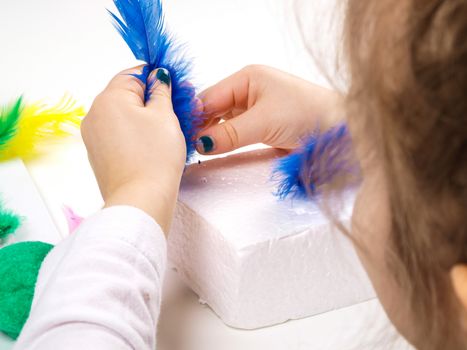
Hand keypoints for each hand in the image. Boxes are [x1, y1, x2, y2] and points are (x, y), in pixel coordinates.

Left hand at [81, 66, 185, 233]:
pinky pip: (118, 134)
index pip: (134, 74)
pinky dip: (134, 135)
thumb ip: (161, 90)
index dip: (157, 78)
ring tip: (166, 132)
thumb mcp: (165, 115)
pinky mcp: (98, 155)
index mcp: (109, 98)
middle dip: (151, 99)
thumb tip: (159, 76)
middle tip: (176, 111)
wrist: (141, 201)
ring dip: (143, 118)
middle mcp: (94, 114)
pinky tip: (151, 147)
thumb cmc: (156, 157)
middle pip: (126, 95)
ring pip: (122, 116)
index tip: (175, 89)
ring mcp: (93, 136)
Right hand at [196, 65, 342, 154]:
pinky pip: (235, 132)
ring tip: (196, 151)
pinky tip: (214, 150)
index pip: (210, 97)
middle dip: (201, 127)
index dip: (194, 116)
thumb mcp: (264, 122)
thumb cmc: (307, 114)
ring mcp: (255, 108)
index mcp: (247, 78)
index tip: (180, 136)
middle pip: (214, 109)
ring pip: (223, 122)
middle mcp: (249, 90)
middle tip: (186, 147)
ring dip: (212, 136)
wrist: (340, 130)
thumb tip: (200, 143)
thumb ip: (230, 134)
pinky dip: (225, 141)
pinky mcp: (262, 125)